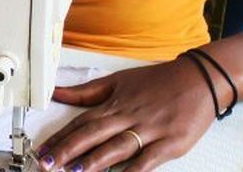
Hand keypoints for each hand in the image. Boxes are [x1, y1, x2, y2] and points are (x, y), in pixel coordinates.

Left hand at [38, 62, 213, 171]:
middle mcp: (129, 116)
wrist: (200, 79)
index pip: (81, 122)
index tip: (42, 150)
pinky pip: (149, 159)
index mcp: (114, 103)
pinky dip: (134, 170)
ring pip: (117, 147)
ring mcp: (150, 130)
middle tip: (48, 163)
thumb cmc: (159, 82)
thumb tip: (57, 93)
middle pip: (94, 135)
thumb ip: (87, 92)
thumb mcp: (118, 81)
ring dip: (95, 161)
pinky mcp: (171, 143)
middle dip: (69, 150)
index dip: (60, 137)